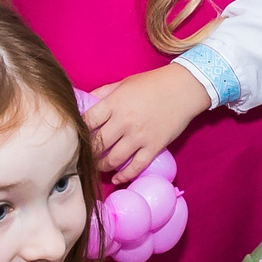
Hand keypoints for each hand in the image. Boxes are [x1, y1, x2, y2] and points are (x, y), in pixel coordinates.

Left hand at [82, 63, 210, 183]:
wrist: (184, 88)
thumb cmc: (153, 83)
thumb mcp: (124, 83)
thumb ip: (104, 93)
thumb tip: (85, 101)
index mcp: (114, 103)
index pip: (87, 122)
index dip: (79, 132)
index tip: (77, 138)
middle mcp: (124, 121)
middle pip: (98, 144)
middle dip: (88, 153)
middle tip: (85, 157)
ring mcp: (139, 136)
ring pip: (113, 159)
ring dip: (102, 166)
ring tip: (99, 167)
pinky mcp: (154, 146)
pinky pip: (136, 167)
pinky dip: (124, 175)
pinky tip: (117, 177)